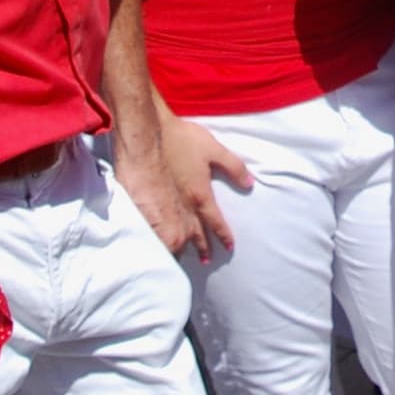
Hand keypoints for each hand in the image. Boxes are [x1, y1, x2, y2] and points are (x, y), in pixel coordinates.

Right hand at [110, 117, 248, 258]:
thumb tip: (249, 183)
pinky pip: (155, 232)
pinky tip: (157, 245)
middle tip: (206, 260)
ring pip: (176, 238)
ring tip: (182, 258)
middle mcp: (184, 208)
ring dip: (180, 249)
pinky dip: (159, 241)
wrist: (146, 134)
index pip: (216, 222)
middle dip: (202, 248)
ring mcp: (164, 209)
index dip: (223, 235)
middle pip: (195, 235)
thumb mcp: (213, 149)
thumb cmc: (179, 138)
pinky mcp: (145, 209)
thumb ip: (233, 167)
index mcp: (201, 196)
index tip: (229, 247)